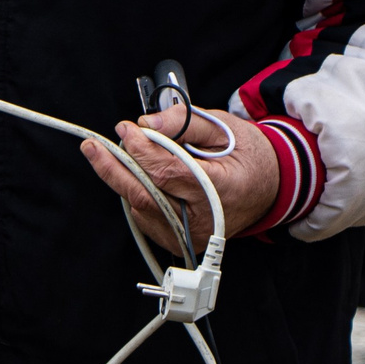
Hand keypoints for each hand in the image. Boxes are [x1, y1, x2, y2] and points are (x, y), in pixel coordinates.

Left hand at [78, 105, 278, 254]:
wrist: (271, 186)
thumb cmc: (249, 155)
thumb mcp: (224, 127)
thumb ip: (184, 122)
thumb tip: (146, 124)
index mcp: (223, 189)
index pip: (169, 173)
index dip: (141, 150)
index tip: (126, 128)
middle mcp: (208, 219)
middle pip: (148, 195)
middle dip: (115, 167)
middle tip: (93, 146)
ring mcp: (194, 235)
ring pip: (143, 208)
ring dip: (120, 180)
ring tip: (105, 155)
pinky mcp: (183, 241)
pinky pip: (147, 218)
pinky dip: (135, 194)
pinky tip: (133, 175)